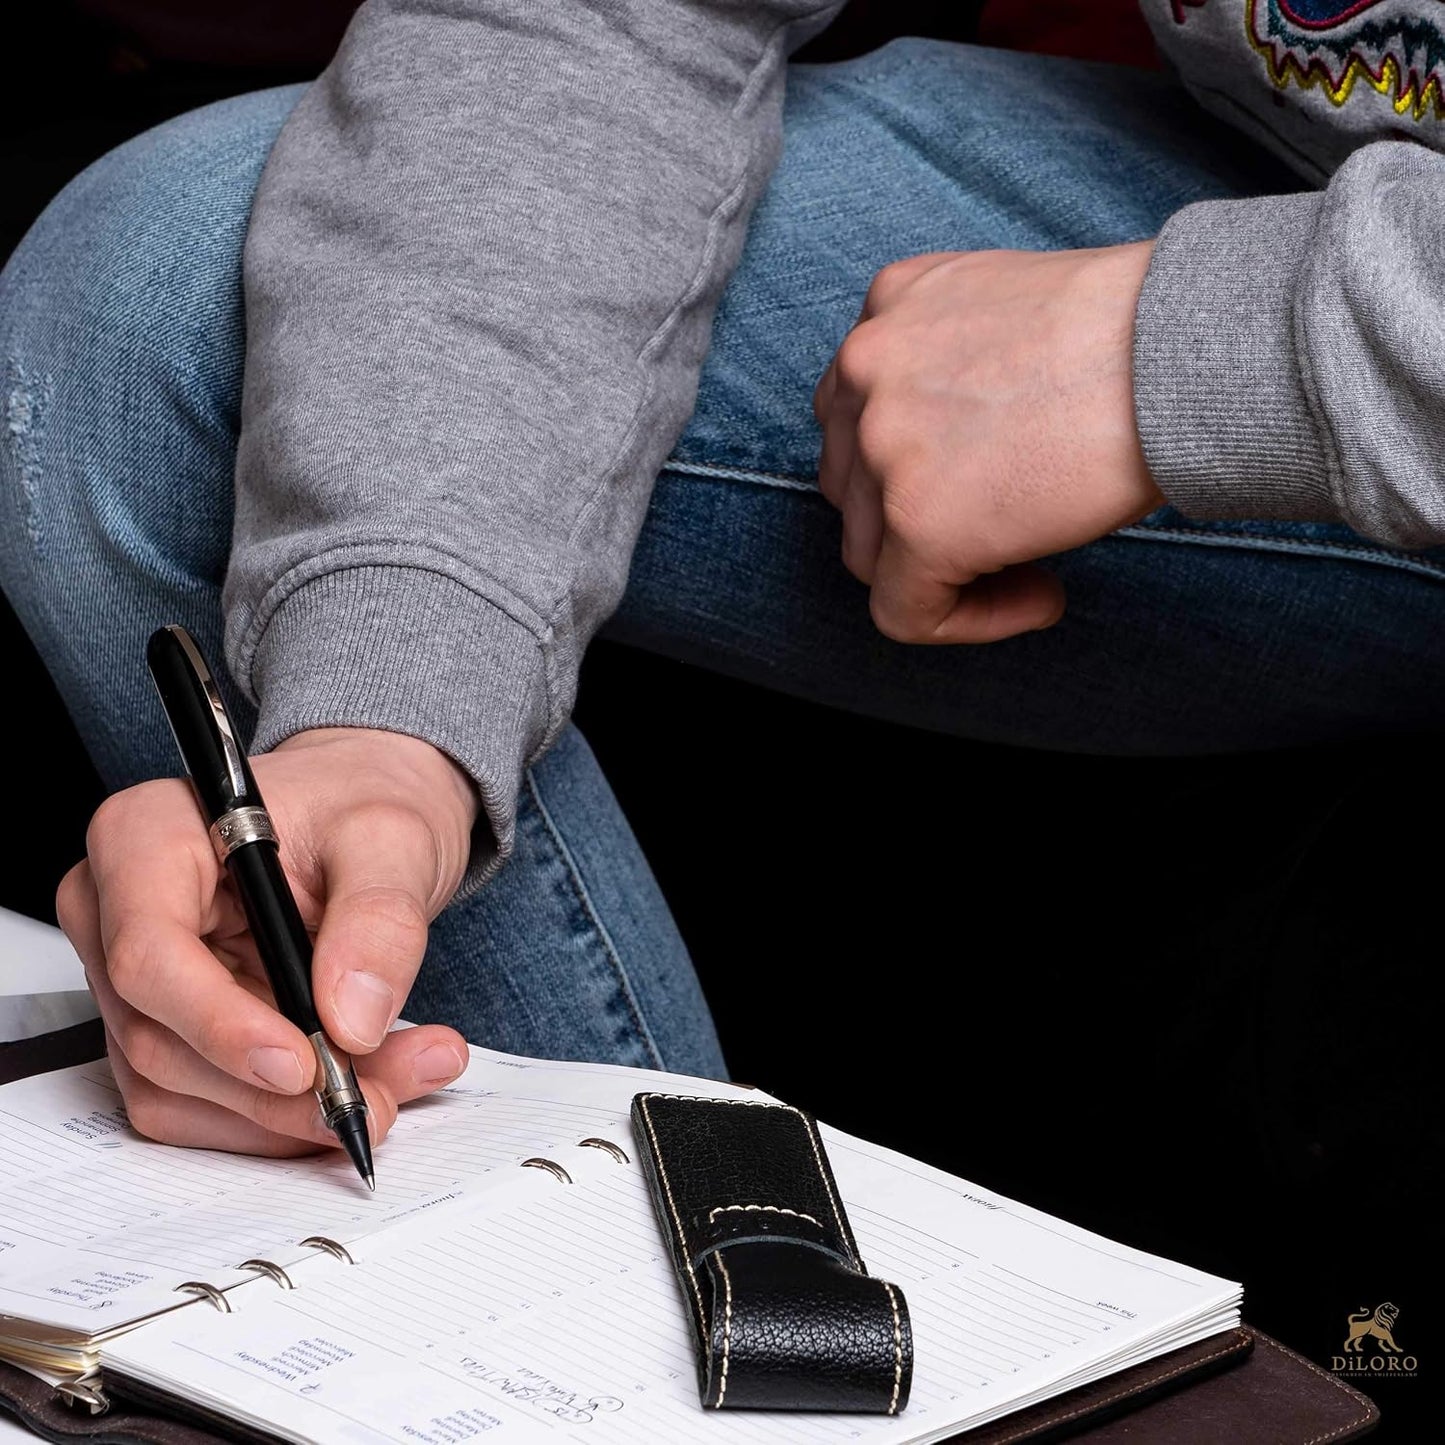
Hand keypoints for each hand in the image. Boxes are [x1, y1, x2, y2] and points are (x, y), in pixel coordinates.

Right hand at [57, 727, 477, 1154]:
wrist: (369, 821)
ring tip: (406, 1076)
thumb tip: (352, 1017)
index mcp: (144, 838)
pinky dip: (288, 1114)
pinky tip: (372, 1081)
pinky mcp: (168, 1030)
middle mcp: (117, 914)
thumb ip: (378, 919)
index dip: (219, 1024)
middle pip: (162, 1039)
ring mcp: (134, 982)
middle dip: (278, 1089)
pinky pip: (208, 1104)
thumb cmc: (360, 805)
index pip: (146, 955)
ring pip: (184, 1090)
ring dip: (293, 1112)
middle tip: (382, 1094)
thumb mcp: (392, 838)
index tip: (303, 1064)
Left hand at [812, 242, 1162, 642]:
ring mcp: (882, 448)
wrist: (1182, 352)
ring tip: (1030, 568)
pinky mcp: (918, 523)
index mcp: (887, 307)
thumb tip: (959, 456)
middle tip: (1005, 531)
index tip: (985, 488)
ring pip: (869, 556)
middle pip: (854, 488)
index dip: (911, 471)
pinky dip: (968, 623)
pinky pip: (905, 613)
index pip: (856, 418)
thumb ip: (954, 371)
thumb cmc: (1137, 334)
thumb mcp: (1012, 315)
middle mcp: (866, 370)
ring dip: (941, 575)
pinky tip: (1042, 599)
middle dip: (917, 523)